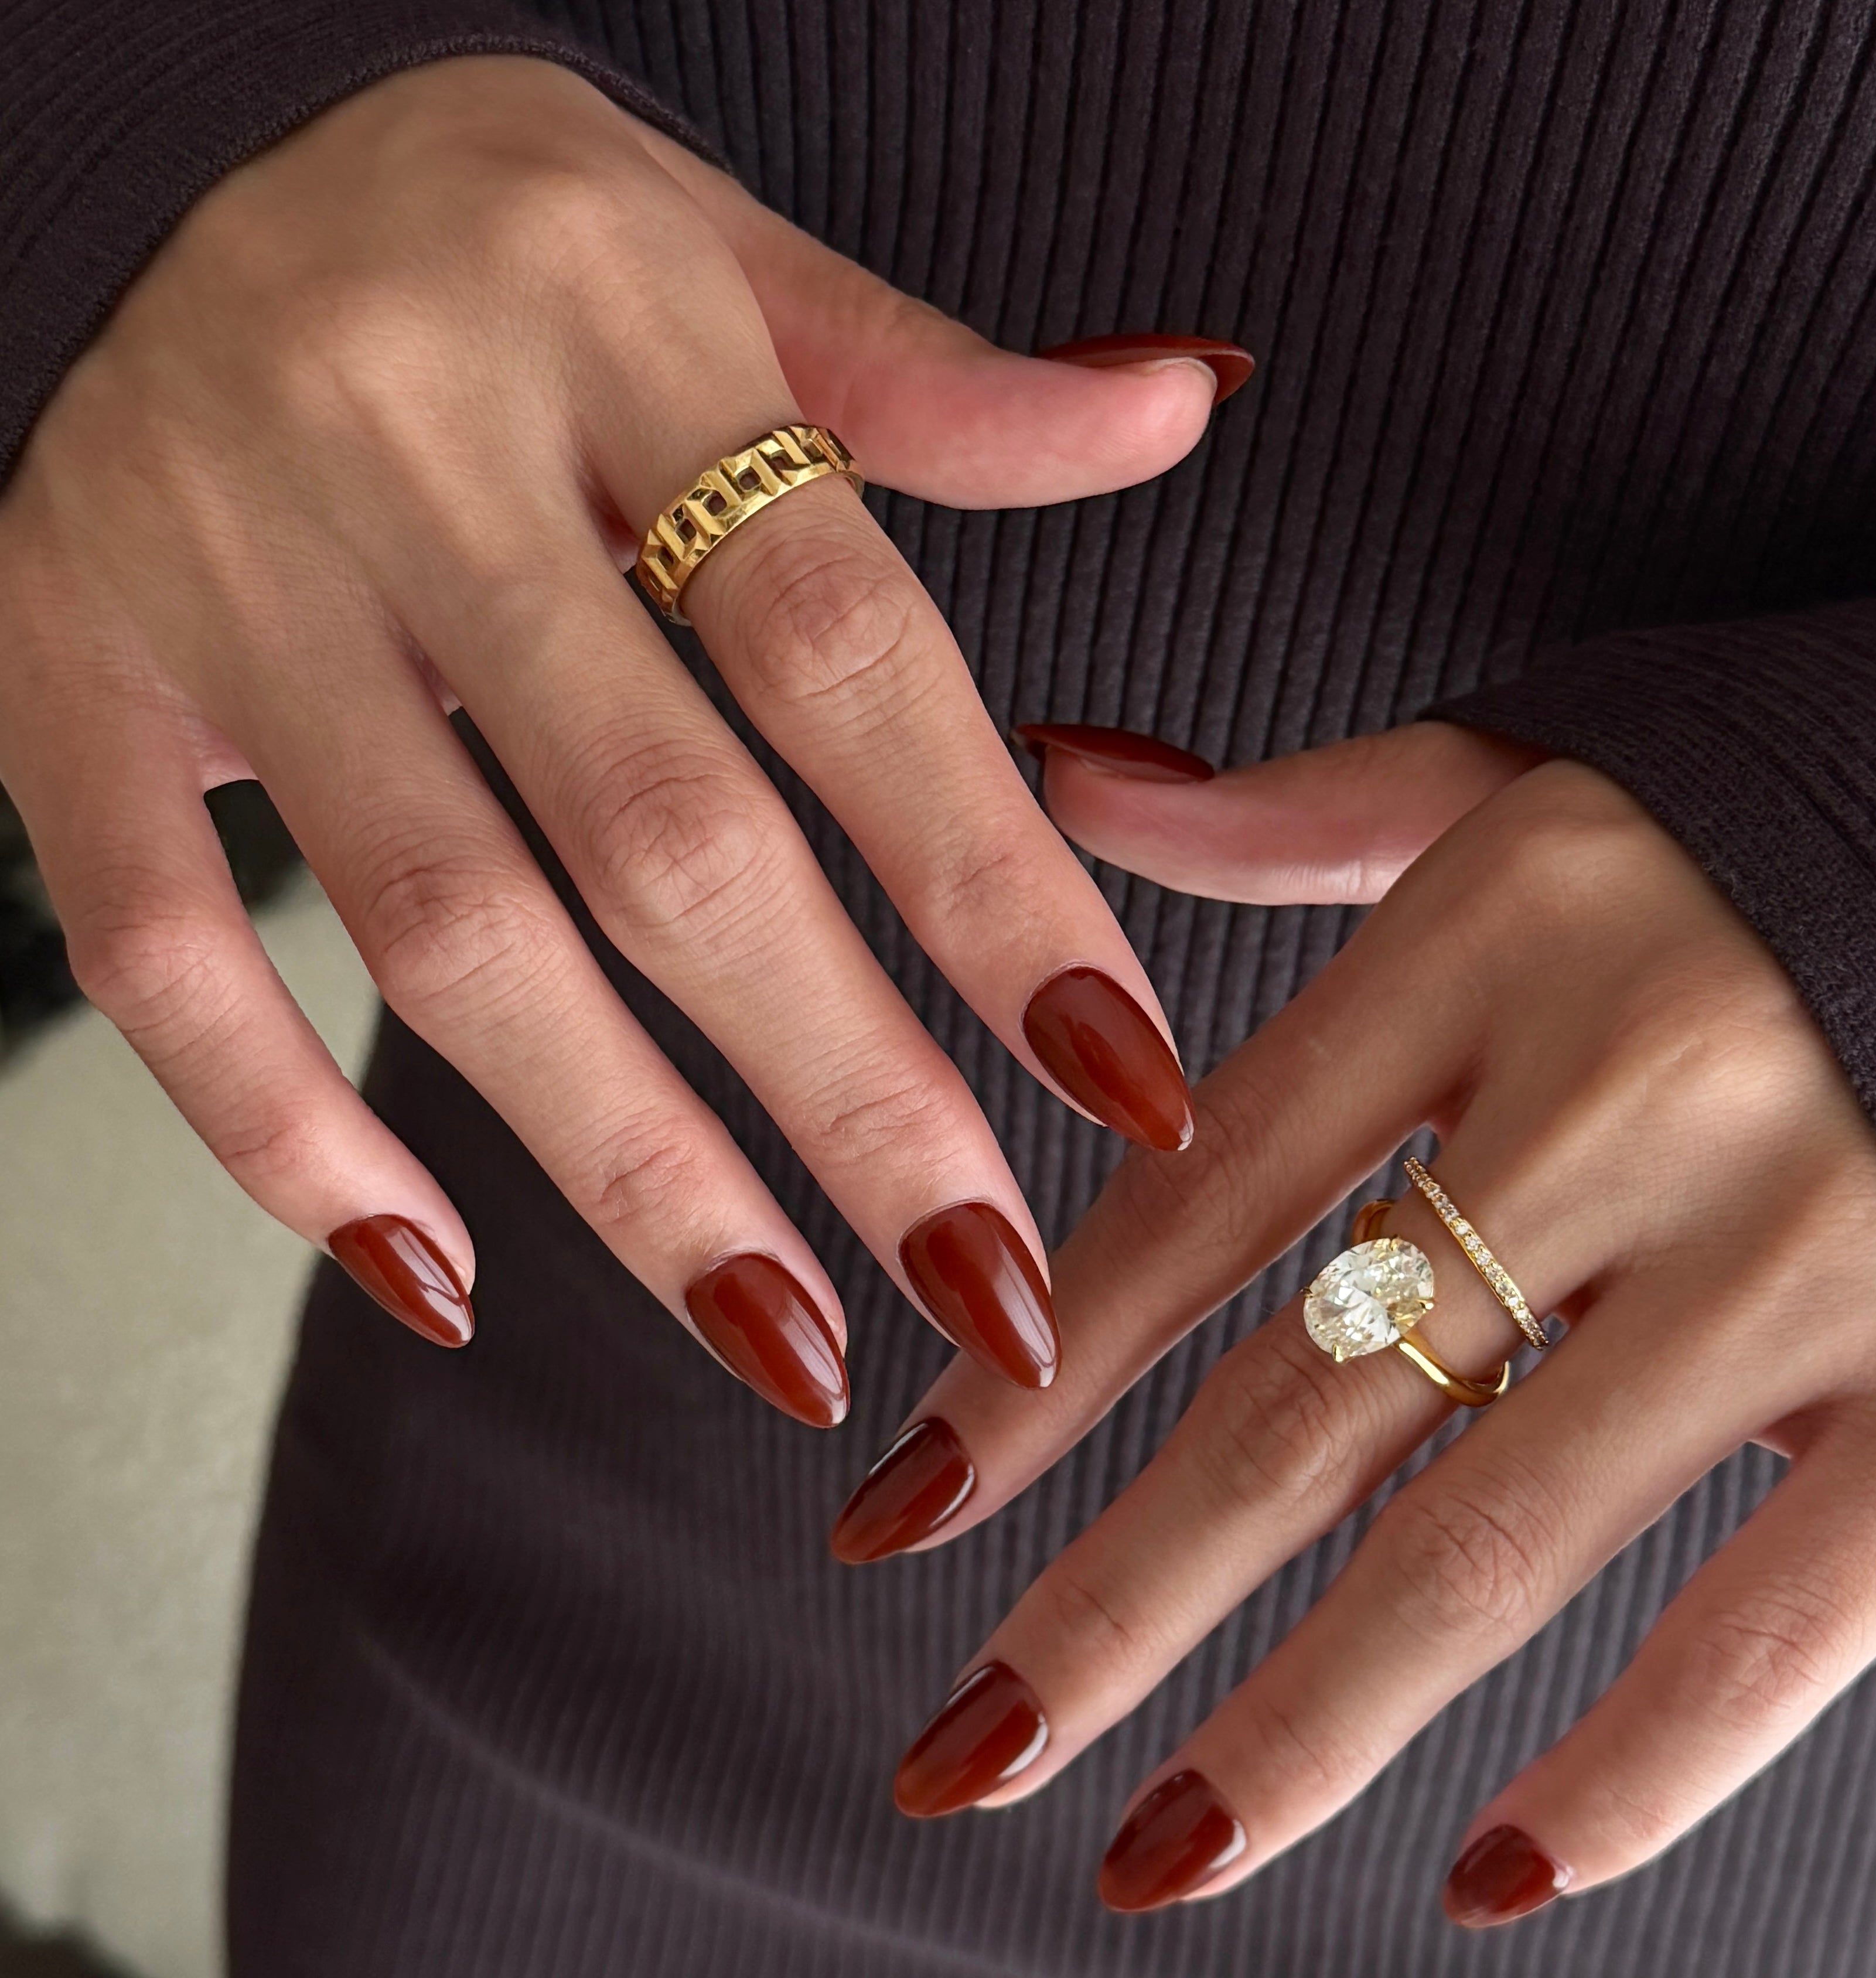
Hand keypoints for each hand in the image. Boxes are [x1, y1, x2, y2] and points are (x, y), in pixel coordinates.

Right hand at [0, 58, 1240, 1414]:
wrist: (153, 154)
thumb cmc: (496, 240)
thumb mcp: (719, 251)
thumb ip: (934, 383)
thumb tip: (1175, 410)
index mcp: (611, 310)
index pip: (843, 644)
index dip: (993, 882)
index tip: (1123, 1077)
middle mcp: (404, 435)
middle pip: (659, 828)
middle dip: (844, 1084)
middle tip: (986, 1283)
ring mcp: (209, 566)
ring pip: (435, 921)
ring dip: (626, 1163)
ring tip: (783, 1336)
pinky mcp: (57, 671)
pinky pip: (153, 943)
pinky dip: (281, 1131)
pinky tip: (440, 1270)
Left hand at [842, 721, 1875, 1921]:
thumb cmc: (1792, 836)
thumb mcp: (1529, 787)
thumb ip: (1287, 814)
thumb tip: (1058, 774)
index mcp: (1499, 938)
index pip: (1198, 1204)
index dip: (1027, 1386)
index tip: (894, 1525)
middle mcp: (1634, 1095)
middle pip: (1303, 1409)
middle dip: (1105, 1608)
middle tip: (952, 1759)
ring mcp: (1809, 1254)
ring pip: (1491, 1547)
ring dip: (1297, 1733)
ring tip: (1147, 1856)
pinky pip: (1767, 1630)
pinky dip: (1630, 1777)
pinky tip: (1484, 1878)